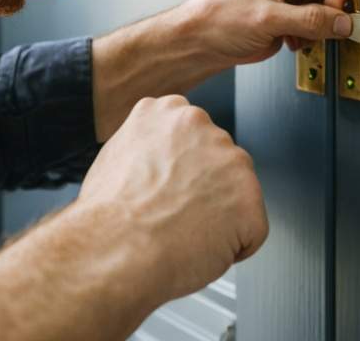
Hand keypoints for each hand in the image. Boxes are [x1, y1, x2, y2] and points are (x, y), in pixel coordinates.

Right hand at [77, 95, 266, 300]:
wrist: (116, 248)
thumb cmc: (108, 214)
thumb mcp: (115, 155)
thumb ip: (149, 147)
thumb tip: (158, 163)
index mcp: (167, 112)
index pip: (192, 136)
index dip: (182, 169)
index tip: (170, 185)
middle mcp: (202, 127)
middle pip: (218, 161)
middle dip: (204, 188)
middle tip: (173, 213)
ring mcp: (231, 161)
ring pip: (237, 195)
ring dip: (218, 215)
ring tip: (182, 232)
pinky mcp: (251, 200)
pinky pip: (251, 231)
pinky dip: (232, 247)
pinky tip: (200, 248)